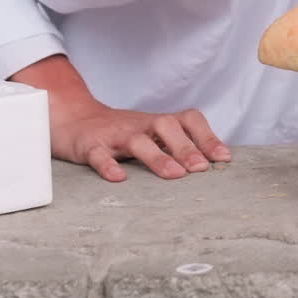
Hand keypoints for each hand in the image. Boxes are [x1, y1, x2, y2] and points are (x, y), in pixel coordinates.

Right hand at [51, 100, 231, 181]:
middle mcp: (140, 125)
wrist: (73, 118)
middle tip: (202, 168)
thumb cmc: (121, 132)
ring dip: (158, 157)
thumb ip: (178, 145)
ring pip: (138, 141)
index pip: (188, 119)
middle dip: (186, 147)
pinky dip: (109, 166)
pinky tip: (119, 178)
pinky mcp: (90, 146)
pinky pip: (99, 154)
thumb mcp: (151, 134)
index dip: (207, 136)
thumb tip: (214, 163)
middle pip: (166, 126)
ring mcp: (115, 135)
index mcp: (157, 123)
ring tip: (174, 175)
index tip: (223, 158)